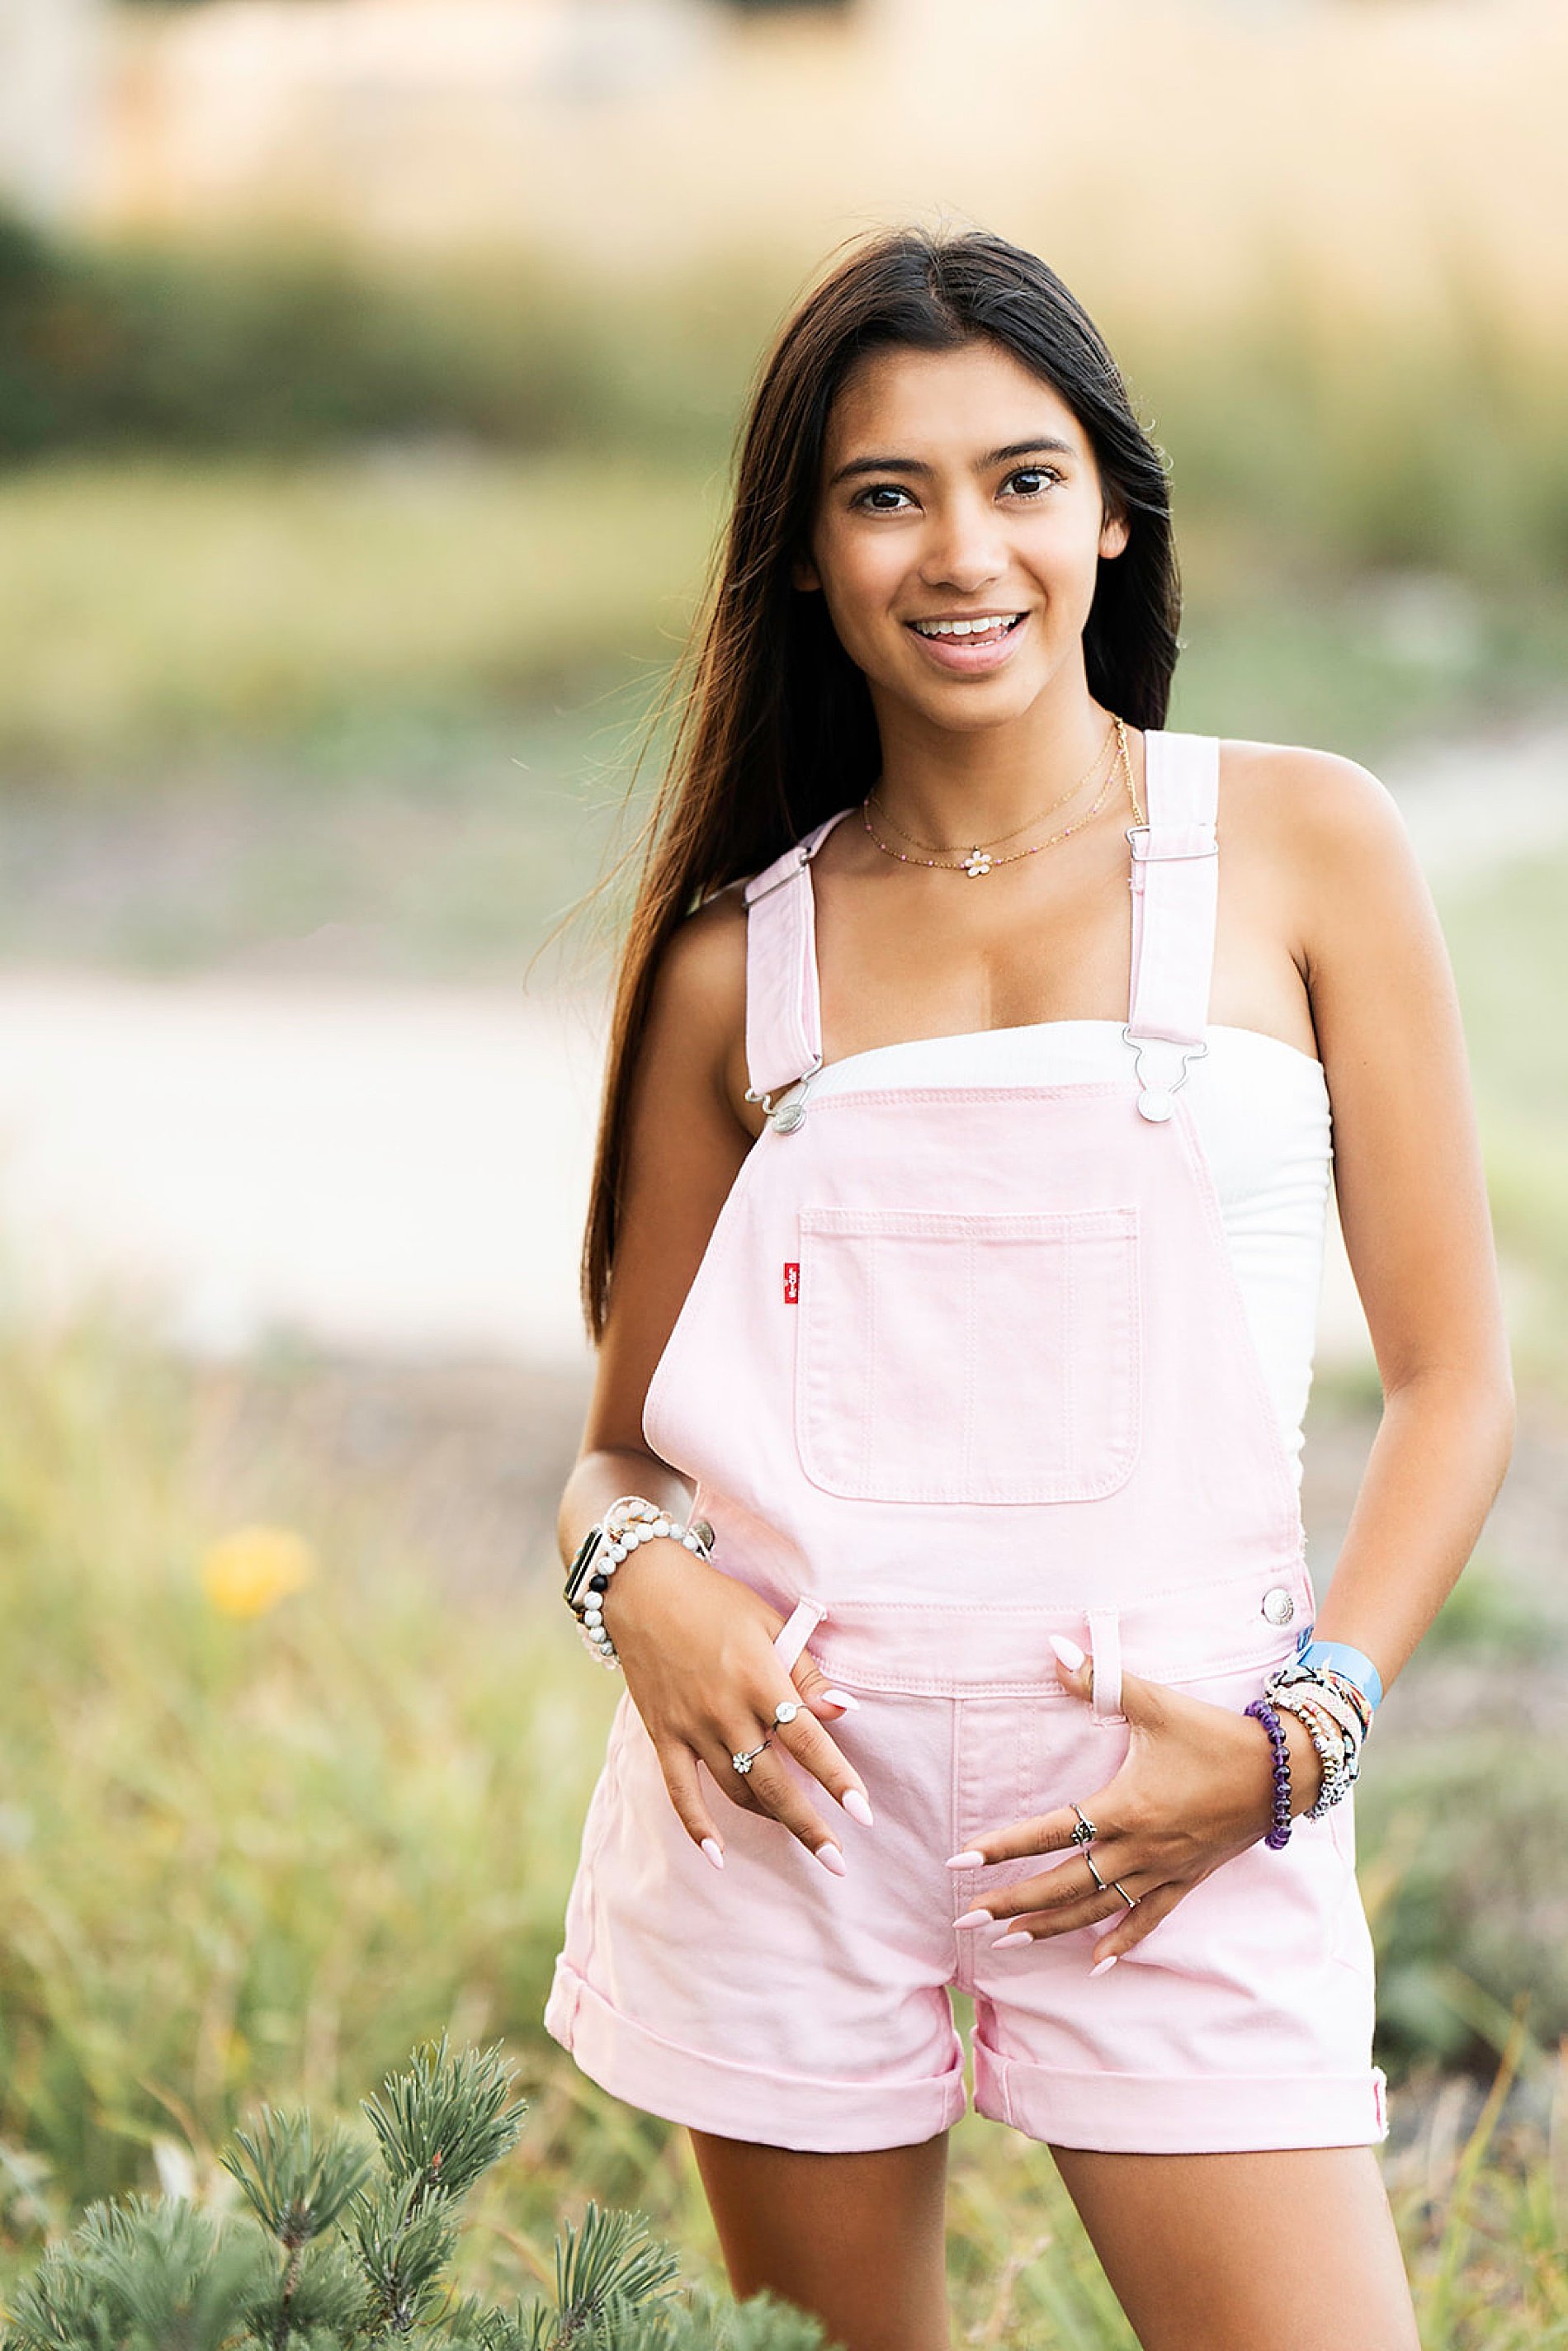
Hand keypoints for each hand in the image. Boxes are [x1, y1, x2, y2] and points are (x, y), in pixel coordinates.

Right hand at [604, 1537, 871, 1875]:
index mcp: (759, 1678)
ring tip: (799, 1833)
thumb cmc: (717, 1602)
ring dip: (770, 1817)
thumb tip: (845, 1710)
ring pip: (736, 1789)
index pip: (807, 1740)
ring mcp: (691, 1727)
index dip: (837, 1778)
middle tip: (837, 1861)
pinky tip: (718, 1855)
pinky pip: (680, 1792)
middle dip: (808, 1825)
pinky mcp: (663, 1735)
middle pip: (774, 1781)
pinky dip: (698, 1826)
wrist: (644, 1589)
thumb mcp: (770, 1623)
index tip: (862, 1812)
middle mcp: (726, 1710)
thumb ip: (807, 1672)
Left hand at [952, 1643, 1325, 1964]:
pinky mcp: (1186, 1881)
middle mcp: (1138, 1849)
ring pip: (1097, 1909)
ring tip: (1008, 1941)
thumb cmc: (1214, 1734)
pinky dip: (1120, 1943)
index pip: (1049, 1831)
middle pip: (1063, 1884)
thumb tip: (1052, 1650)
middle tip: (965, 1917)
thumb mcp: (1155, 1703)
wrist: (1284, 1770)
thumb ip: (1100, 1680)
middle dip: (1012, 1902)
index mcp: (1123, 1808)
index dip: (1002, 1846)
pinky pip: (1148, 1921)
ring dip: (1050, 1927)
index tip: (959, 1860)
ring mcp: (1162, 1871)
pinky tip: (1097, 1966)